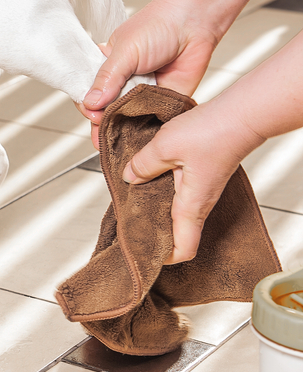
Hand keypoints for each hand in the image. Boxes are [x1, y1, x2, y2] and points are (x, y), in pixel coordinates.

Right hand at [75, 0, 219, 147]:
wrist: (195, 23)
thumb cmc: (159, 26)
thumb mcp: (125, 51)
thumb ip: (108, 79)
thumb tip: (90, 103)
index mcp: (107, 68)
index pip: (88, 92)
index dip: (87, 105)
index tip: (91, 112)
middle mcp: (122, 83)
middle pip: (105, 110)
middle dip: (102, 123)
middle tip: (103, 131)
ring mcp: (141, 95)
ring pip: (126, 119)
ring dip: (122, 131)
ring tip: (118, 142)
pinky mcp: (162, 104)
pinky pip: (150, 121)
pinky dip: (145, 131)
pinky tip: (139, 139)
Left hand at [120, 102, 262, 263]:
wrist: (242, 114)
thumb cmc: (213, 131)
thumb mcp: (164, 147)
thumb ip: (142, 165)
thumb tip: (129, 177)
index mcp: (191, 205)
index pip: (183, 249)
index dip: (164, 257)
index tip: (143, 252)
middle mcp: (200, 203)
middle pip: (177, 234)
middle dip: (155, 234)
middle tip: (130, 225)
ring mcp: (202, 190)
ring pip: (177, 213)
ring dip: (157, 211)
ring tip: (134, 201)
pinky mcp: (203, 176)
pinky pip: (181, 194)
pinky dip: (164, 192)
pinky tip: (150, 178)